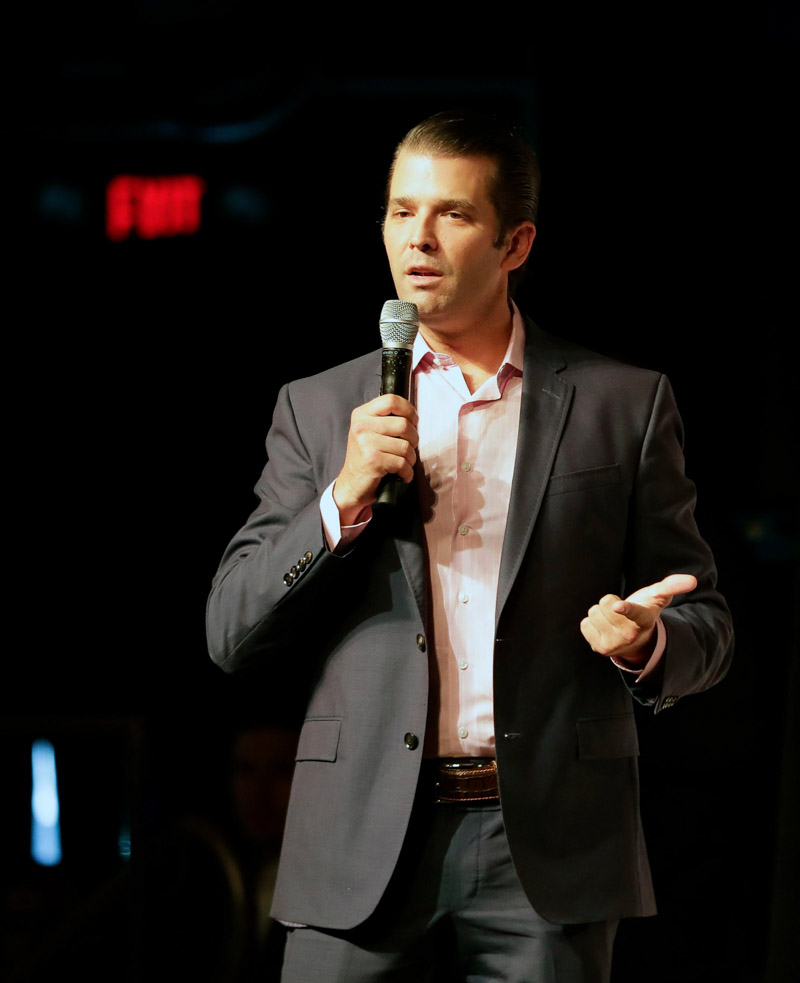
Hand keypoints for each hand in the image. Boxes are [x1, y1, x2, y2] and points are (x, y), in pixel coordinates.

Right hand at [333, 395, 418, 524]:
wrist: (351, 484)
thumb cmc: (365, 458)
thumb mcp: (369, 431)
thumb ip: (385, 419)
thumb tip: (413, 416)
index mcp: (361, 414)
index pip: (391, 400)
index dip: (409, 410)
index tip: (413, 421)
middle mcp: (362, 426)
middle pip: (404, 424)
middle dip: (414, 439)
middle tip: (409, 448)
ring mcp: (366, 443)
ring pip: (406, 446)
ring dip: (410, 459)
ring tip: (403, 463)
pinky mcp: (373, 461)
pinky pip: (402, 463)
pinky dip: (407, 472)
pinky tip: (402, 475)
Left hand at [580, 574, 697, 668]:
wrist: (636, 639)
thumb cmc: (645, 612)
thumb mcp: (658, 598)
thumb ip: (672, 586)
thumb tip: (692, 580)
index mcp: (644, 620)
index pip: (634, 612)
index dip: (626, 608)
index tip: (618, 606)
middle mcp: (629, 635)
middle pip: (604, 604)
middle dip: (609, 603)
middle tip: (620, 611)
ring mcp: (614, 645)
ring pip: (593, 613)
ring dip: (601, 613)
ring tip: (614, 620)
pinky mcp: (599, 649)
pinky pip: (584, 624)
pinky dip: (592, 624)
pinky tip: (605, 628)